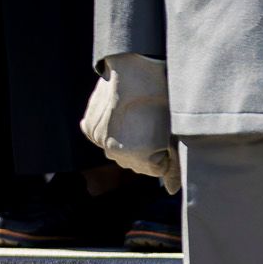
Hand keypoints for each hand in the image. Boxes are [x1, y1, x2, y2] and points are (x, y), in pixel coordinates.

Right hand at [82, 52, 177, 189]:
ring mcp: (98, 140)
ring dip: (126, 142)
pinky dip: (109, 131)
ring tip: (136, 120)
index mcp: (139, 158)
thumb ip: (174, 168)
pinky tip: (119, 116)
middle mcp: (115, 153)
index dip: (165, 153)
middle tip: (151, 126)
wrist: (136, 72)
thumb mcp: (173, 137)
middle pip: (134, 164)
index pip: (157, 170)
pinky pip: (100, 138)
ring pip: (117, 151)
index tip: (164, 133)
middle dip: (145, 151)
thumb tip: (172, 192)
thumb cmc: (160, 103)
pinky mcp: (88, 126)